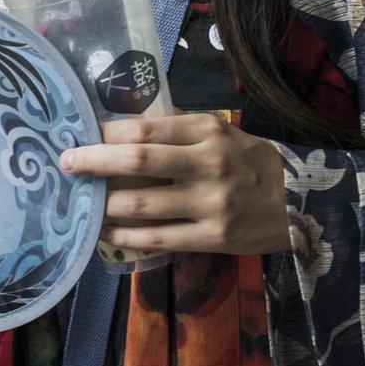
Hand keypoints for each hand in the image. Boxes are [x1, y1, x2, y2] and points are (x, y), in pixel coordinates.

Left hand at [59, 114, 292, 256]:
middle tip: (66, 162)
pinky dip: (125, 236)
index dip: (107, 131)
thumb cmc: (249, 163)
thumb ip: (178, 131)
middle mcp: (209, 164)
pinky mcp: (213, 237)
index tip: (82, 133)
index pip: (146, 128)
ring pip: (143, 203)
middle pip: (139, 159)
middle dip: (95, 161)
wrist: (297, 203)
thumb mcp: (221, 134)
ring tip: (81, 202)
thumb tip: (123, 130)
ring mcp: (211, 203)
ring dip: (105, 203)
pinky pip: (158, 237)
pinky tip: (104, 233)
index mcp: (208, 132)